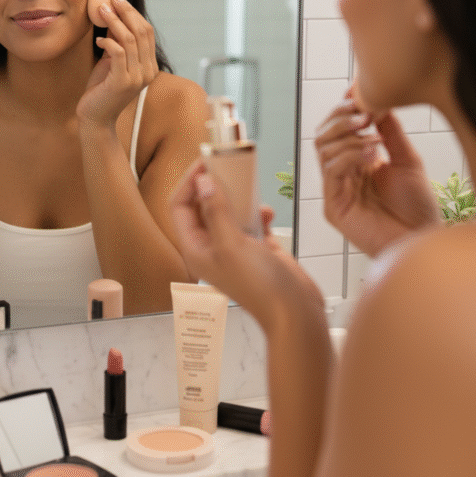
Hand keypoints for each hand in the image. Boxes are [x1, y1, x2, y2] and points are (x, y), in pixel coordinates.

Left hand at [77, 0, 157, 125]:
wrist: (95, 118)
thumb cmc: (101, 89)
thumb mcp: (112, 62)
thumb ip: (117, 44)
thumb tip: (112, 18)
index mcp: (149, 66)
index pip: (147, 32)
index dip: (133, 13)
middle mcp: (148, 71)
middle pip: (141, 32)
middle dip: (125, 12)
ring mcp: (137, 78)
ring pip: (129, 40)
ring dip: (114, 21)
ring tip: (101, 10)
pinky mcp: (122, 82)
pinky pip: (118, 53)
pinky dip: (107, 41)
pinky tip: (98, 40)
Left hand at [170, 161, 322, 331]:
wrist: (295, 313)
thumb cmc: (260, 285)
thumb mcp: (232, 244)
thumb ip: (216, 211)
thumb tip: (202, 181)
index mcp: (195, 249)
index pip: (180, 207)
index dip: (188, 183)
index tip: (204, 163)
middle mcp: (210, 247)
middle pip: (202, 206)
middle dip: (213, 186)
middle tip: (226, 166)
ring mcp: (233, 248)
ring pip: (228, 212)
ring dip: (238, 198)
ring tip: (247, 185)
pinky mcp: (255, 249)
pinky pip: (250, 222)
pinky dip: (257, 214)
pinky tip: (267, 213)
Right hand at [315, 98, 439, 255]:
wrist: (422, 237)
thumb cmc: (416, 206)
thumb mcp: (406, 159)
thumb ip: (389, 132)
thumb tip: (375, 102)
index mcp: (354, 162)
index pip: (335, 130)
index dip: (342, 111)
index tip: (357, 97)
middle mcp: (341, 174)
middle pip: (322, 136)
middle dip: (340, 120)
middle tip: (363, 115)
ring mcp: (335, 190)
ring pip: (322, 150)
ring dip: (347, 138)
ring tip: (374, 140)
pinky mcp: (334, 206)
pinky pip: (331, 171)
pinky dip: (350, 156)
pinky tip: (372, 155)